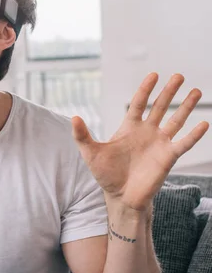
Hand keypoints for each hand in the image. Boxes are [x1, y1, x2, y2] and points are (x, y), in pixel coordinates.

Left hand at [72, 73, 208, 211]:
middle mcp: (147, 132)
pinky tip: (204, 123)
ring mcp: (159, 143)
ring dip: (186, 106)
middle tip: (179, 76)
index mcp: (129, 127)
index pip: (139, 103)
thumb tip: (74, 118)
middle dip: (169, 91)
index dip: (146, 89)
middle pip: (160, 107)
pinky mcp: (168, 157)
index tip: (154, 74)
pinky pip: (184, 143)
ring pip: (175, 121)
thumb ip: (82, 135)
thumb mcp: (91, 153)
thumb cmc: (106, 174)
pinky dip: (194, 134)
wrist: (121, 197)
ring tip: (196, 91)